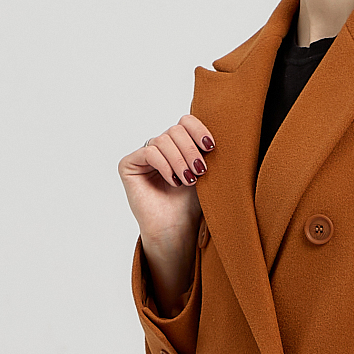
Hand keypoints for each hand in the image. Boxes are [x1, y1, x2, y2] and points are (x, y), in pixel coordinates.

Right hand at [120, 112, 213, 310]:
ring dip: (179, 161)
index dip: (198, 129)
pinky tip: (173, 181)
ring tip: (188, 181)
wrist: (177, 231)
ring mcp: (143, 155)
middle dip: (190, 150)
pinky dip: (164, 165)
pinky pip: (149, 152)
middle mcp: (160, 146)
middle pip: (175, 130)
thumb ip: (207, 150)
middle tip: (200, 172)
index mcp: (179, 145)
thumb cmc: (193, 206)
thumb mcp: (207, 173)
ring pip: (163, 140)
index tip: (211, 146)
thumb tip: (224, 124)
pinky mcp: (129, 164)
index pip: (186, 121)